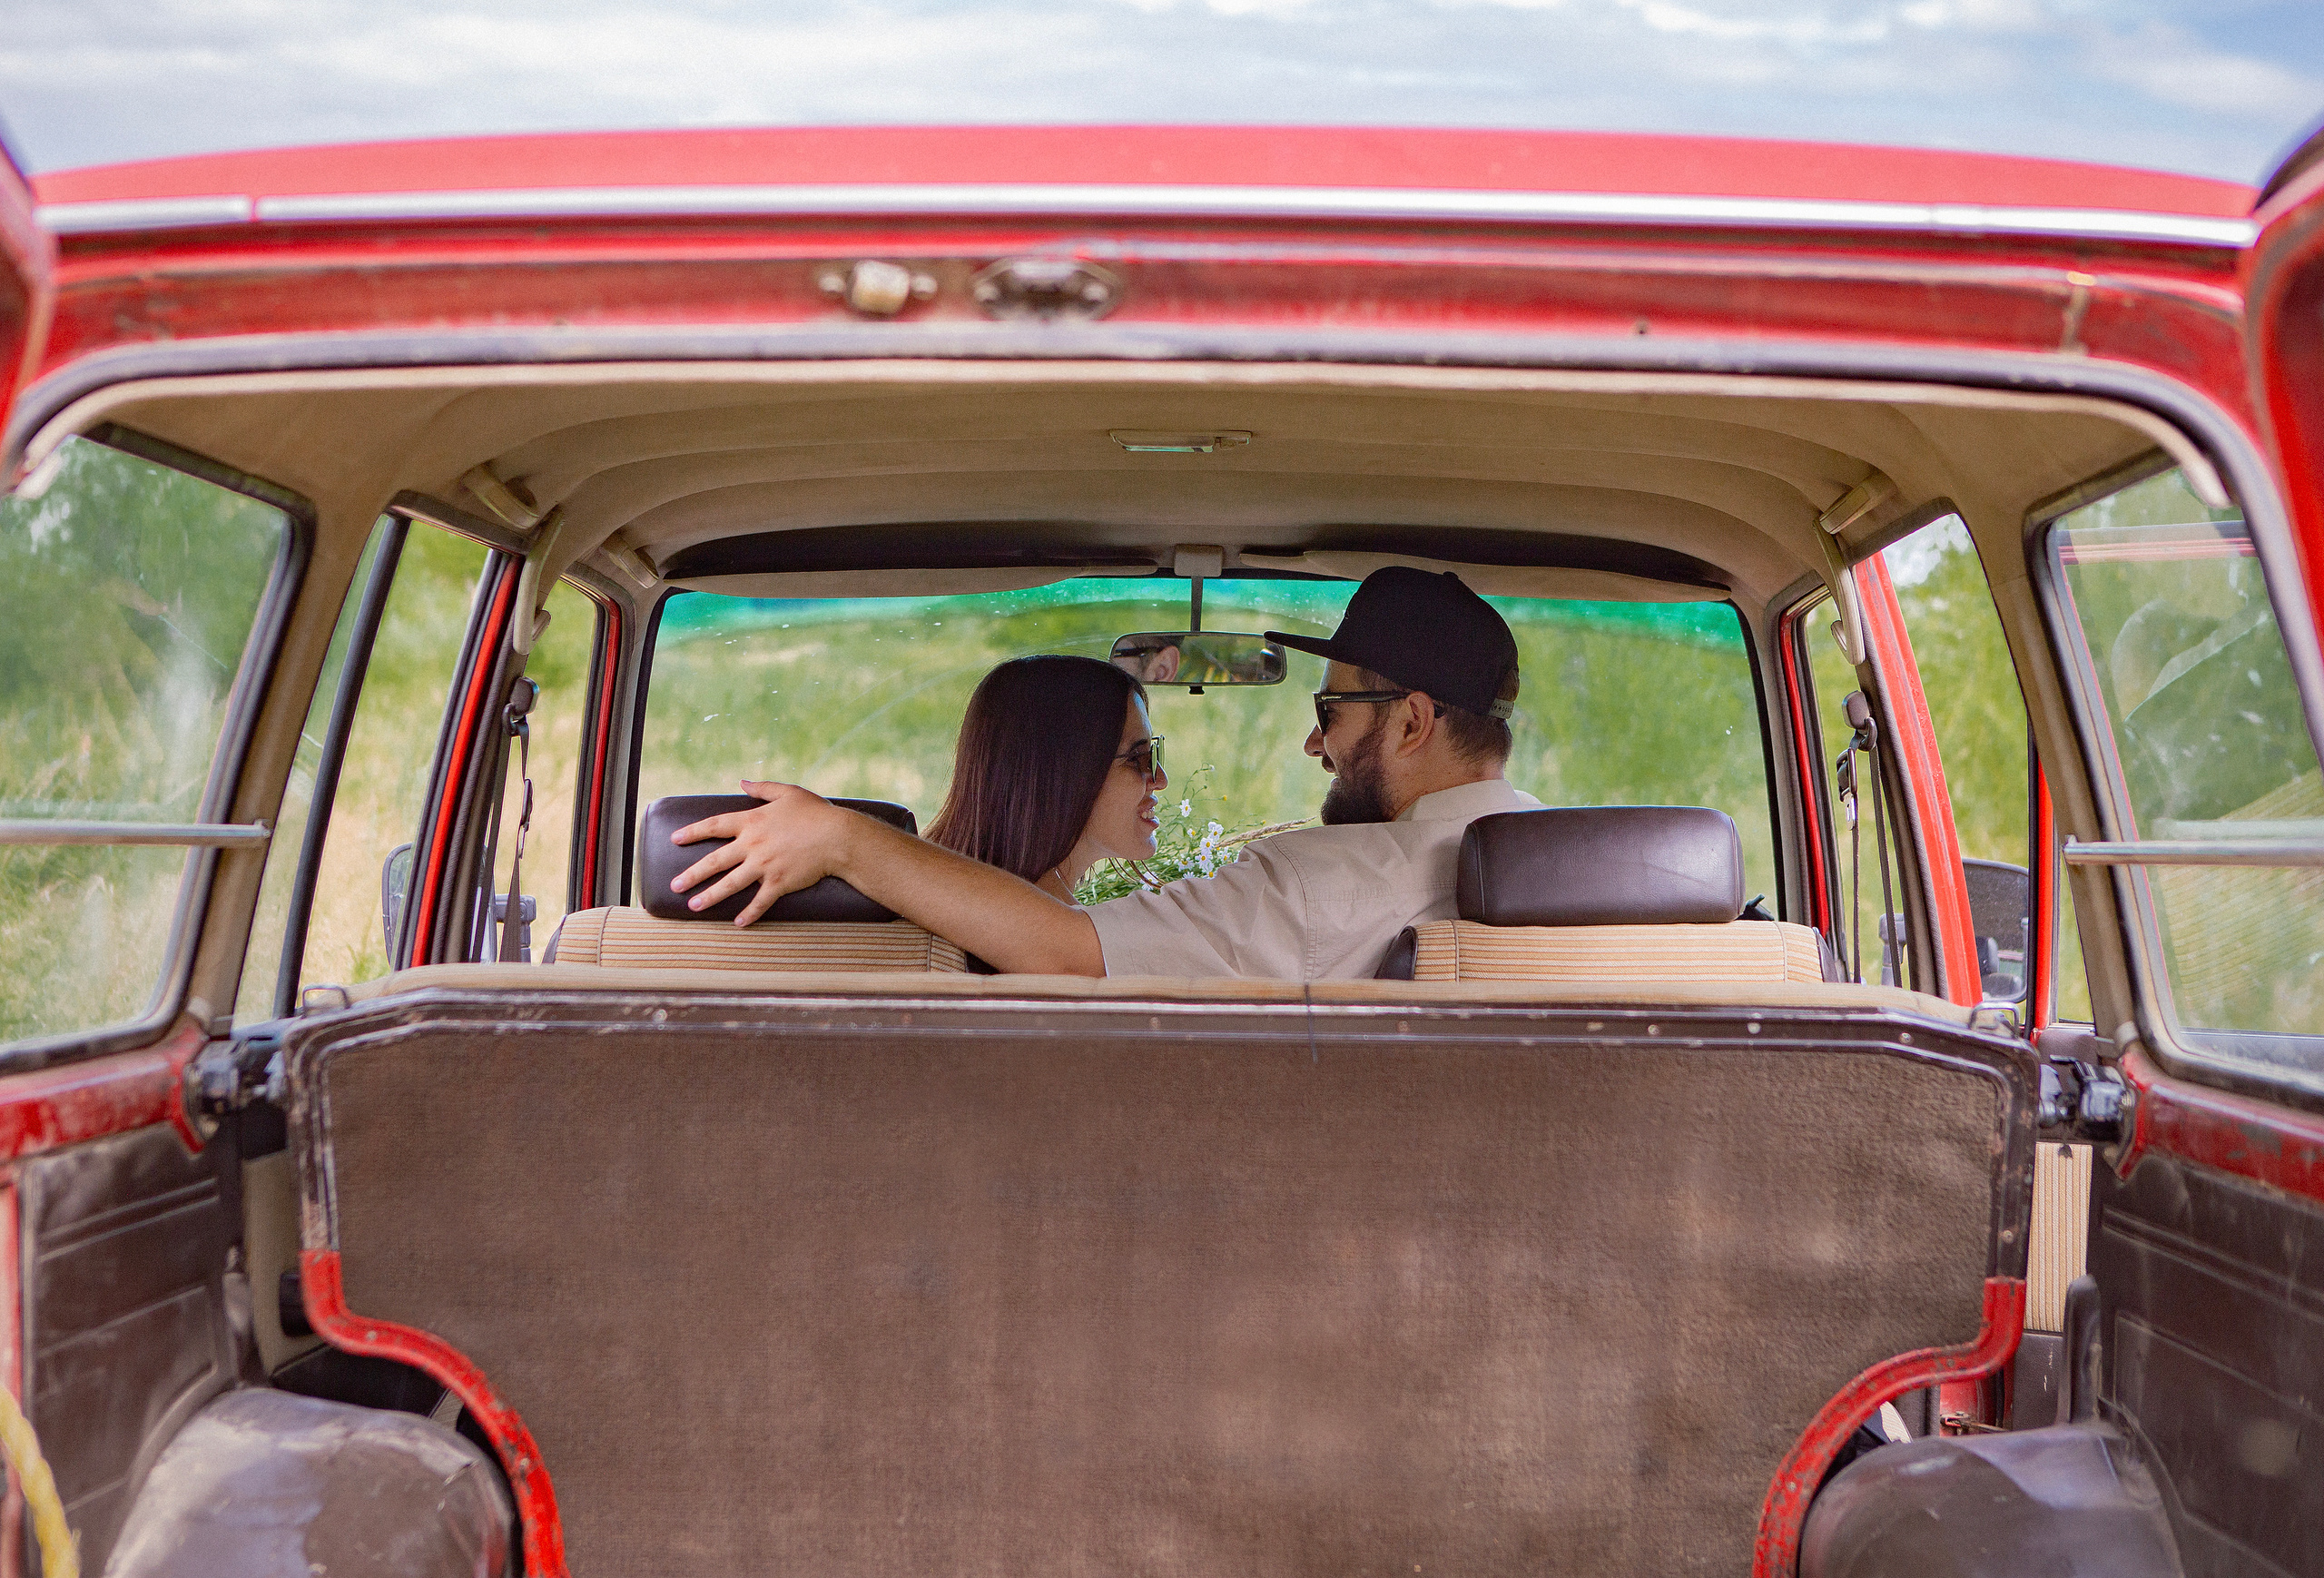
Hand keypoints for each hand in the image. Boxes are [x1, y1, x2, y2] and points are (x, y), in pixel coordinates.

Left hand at [669, 781, 853, 925]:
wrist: (838, 837)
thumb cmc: (815, 812)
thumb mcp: (788, 792)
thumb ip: (762, 788)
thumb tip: (742, 782)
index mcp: (752, 821)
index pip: (714, 826)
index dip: (692, 832)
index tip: (675, 839)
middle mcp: (753, 844)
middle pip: (715, 861)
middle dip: (692, 874)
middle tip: (675, 885)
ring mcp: (764, 866)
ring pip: (730, 884)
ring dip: (710, 896)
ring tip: (693, 906)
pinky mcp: (779, 883)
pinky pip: (760, 901)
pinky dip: (749, 913)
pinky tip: (738, 923)